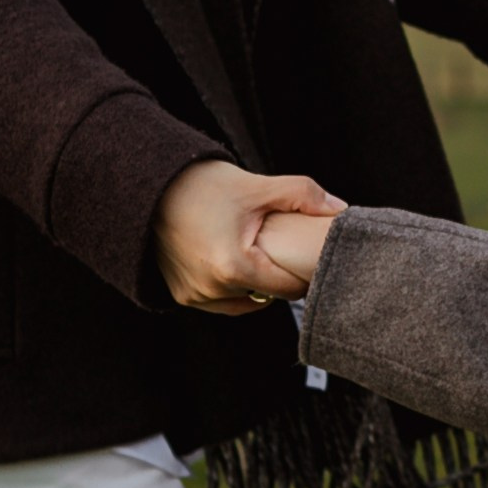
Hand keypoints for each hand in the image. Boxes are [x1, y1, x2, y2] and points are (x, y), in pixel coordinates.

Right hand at [153, 161, 344, 313]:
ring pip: (245, 301)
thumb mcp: (256, 186)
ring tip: (256, 252)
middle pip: (268, 295)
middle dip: (279, 274)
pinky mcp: (182, 295)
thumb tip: (340, 211)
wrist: (148, 186)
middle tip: (281, 247)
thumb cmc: (201, 185)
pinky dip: (232, 286)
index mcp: (234, 267)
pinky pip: (221, 301)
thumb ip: (302, 195)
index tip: (307, 254)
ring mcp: (194, 296)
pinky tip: (234, 259)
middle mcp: (212, 289)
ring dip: (255, 284)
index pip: (290, 288)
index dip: (304, 271)